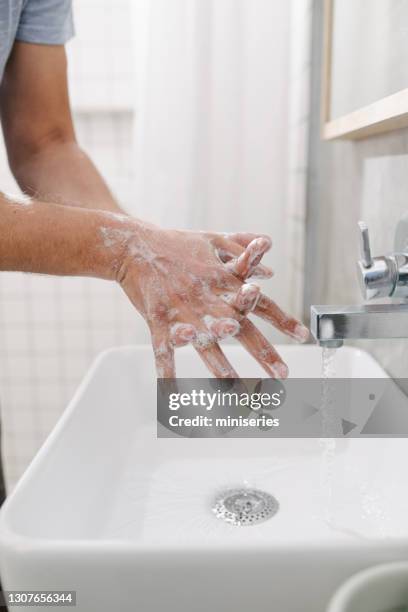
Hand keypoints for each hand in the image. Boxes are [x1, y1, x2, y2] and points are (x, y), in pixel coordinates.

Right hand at [108, 219, 308, 377]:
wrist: (135, 244)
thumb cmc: (177, 243)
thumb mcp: (213, 240)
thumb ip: (242, 254)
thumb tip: (270, 270)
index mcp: (223, 280)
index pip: (260, 303)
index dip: (283, 319)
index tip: (304, 337)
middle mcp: (207, 297)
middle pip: (240, 329)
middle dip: (263, 352)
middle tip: (282, 375)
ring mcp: (182, 311)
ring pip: (205, 344)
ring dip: (221, 367)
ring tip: (236, 389)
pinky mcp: (158, 320)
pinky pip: (164, 352)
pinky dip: (168, 375)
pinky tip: (173, 397)